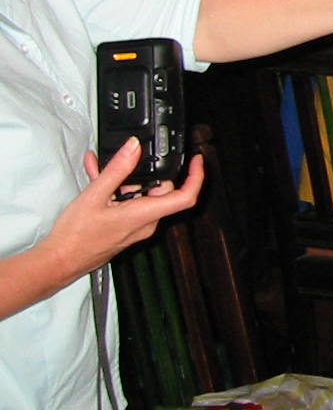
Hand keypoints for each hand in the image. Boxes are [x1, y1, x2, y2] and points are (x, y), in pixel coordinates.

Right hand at [46, 140, 205, 280]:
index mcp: (144, 215)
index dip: (196, 177)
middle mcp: (145, 223)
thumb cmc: (75, 237)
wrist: (59, 262)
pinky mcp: (126, 229)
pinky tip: (98, 179)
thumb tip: (134, 147)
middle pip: (161, 192)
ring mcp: (136, 228)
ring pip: (142, 196)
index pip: (185, 197)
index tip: (196, 161)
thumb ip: (117, 169)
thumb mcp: (94, 195)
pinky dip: (118, 192)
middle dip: (145, 174)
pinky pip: (130, 205)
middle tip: (126, 162)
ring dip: (125, 181)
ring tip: (101, 169)